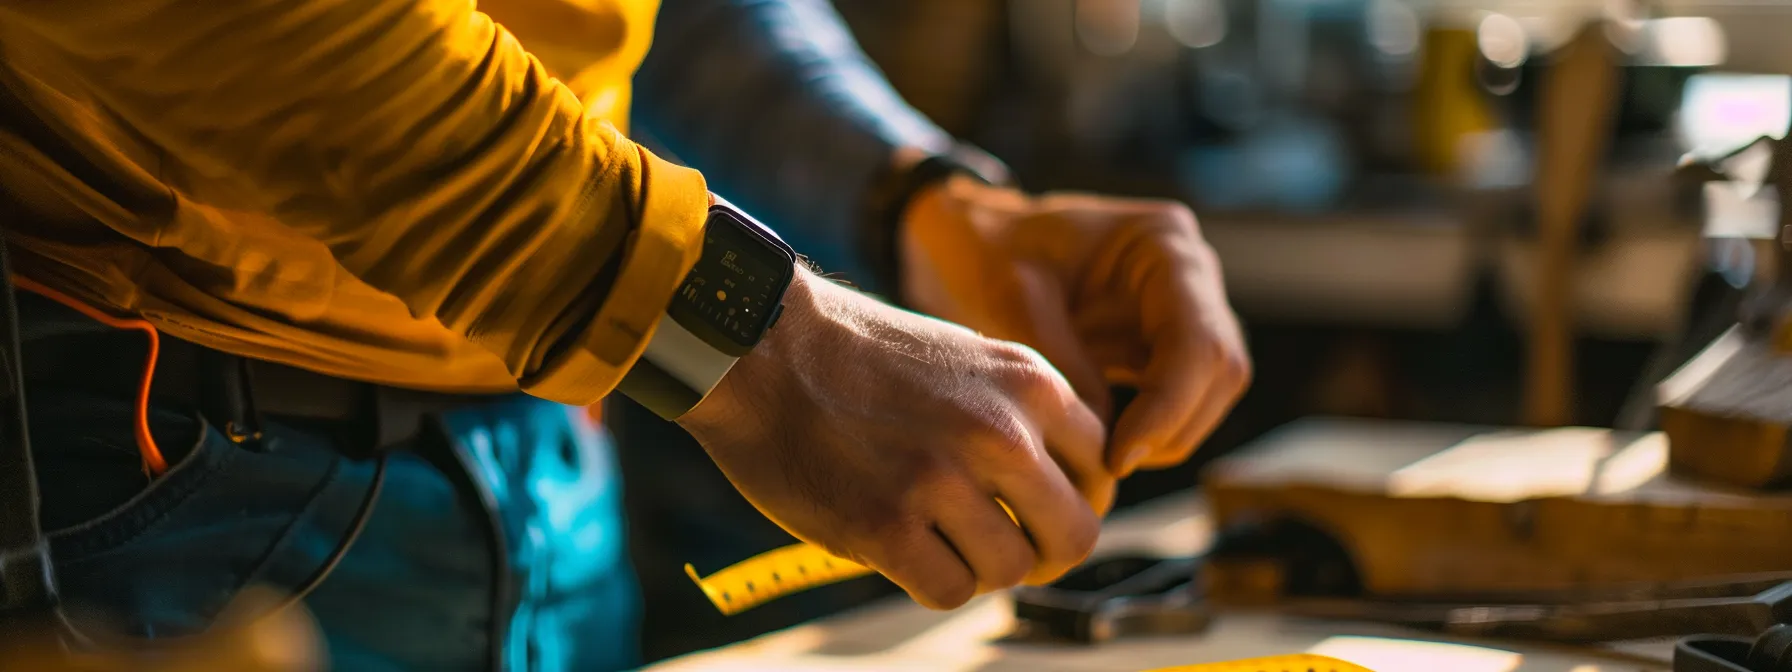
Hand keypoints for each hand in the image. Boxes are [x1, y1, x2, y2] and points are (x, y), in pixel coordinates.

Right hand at [679, 271, 1112, 608]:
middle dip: (1044, 552)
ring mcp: (943, 480)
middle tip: (1004, 547)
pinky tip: (900, 548)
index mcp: (1028, 383)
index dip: (1071, 500)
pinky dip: (928, 581)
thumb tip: (1059, 493)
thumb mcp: (965, 358)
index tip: (1035, 508)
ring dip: (977, 566)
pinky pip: (949, 591)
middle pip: (1075, 534)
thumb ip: (1017, 416)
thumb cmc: (857, 356)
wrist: (761, 347)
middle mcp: (999, 431)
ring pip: (1010, 570)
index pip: (1100, 470)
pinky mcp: (887, 526)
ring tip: (936, 537)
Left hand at [899, 176, 1250, 476]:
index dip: (1168, 407)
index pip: (1198, 340)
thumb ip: (1067, 367)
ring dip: (1164, 435)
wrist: (972, 242)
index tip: (1117, 456)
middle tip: (1107, 464)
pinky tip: (1100, 441)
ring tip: (1098, 454)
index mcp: (1162, 242)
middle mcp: (1189, 274)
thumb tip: (1112, 446)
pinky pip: (1179, 399)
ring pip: (1208, 393)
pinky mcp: (1163, 345)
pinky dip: (1149, 430)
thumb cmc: (988, 251)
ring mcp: (1183, 310)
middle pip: (1221, 370)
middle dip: (1171, 427)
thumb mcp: (1014, 300)